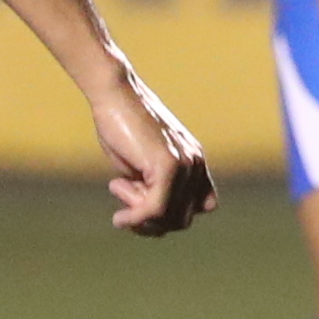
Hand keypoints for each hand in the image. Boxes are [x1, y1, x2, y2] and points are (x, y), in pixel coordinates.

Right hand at [83, 64, 209, 237]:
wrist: (115, 96)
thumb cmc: (122, 127)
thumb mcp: (142, 164)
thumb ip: (155, 187)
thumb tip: (154, 222)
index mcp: (194, 162)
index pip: (203, 207)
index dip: (171, 214)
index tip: (141, 203)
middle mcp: (196, 164)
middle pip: (183, 220)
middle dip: (151, 220)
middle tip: (125, 195)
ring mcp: (185, 164)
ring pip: (170, 219)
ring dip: (140, 218)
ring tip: (119, 187)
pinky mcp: (168, 164)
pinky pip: (156, 209)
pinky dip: (135, 219)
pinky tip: (119, 216)